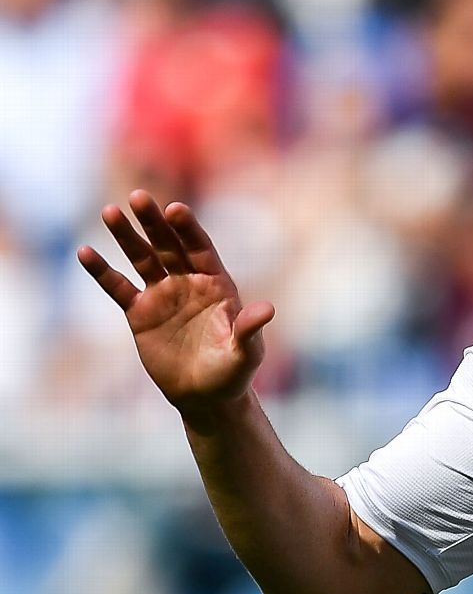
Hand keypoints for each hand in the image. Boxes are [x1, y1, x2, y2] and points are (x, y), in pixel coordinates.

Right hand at [78, 191, 274, 415]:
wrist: (205, 396)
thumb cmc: (233, 373)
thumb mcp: (245, 353)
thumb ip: (249, 329)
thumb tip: (267, 310)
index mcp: (217, 284)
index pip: (201, 249)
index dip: (189, 230)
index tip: (176, 209)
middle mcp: (189, 283)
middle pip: (170, 246)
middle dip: (154, 222)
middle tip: (139, 197)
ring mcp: (163, 295)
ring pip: (143, 259)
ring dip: (126, 237)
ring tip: (110, 212)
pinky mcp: (140, 313)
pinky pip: (118, 288)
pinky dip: (103, 271)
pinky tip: (85, 252)